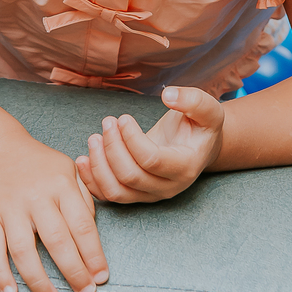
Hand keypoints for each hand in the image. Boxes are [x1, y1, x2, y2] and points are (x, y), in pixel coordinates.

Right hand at [0, 147, 109, 291]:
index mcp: (60, 184)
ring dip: (38, 280)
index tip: (101, 278)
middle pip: (57, 241)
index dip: (93, 255)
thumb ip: (83, 199)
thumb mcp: (67, 169)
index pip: (82, 225)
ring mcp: (9, 207)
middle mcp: (36, 196)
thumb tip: (93, 236)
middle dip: (74, 272)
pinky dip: (0, 273)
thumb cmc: (37, 164)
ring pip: (24, 250)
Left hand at [76, 87, 224, 205]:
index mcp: (186, 167)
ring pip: (117, 191)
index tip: (123, 118)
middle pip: (130, 176)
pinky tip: (84, 159)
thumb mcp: (207, 109)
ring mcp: (151, 195)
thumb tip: (168, 95)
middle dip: (112, 147)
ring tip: (94, 138)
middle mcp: (169, 187)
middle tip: (107, 122)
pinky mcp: (136, 196)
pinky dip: (91, 180)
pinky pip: (109, 196)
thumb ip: (192, 100)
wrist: (198, 147)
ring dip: (99, 165)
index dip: (131, 138)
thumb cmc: (200, 126)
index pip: (151, 160)